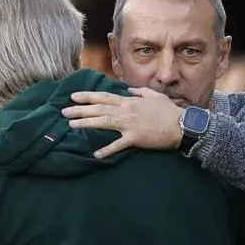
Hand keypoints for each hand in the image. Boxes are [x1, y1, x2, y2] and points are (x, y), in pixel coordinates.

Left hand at [61, 87, 183, 158]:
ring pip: (103, 122)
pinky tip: (96, 154)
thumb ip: (139, 92)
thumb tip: (129, 90)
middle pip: (99, 108)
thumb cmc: (168, 110)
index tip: (73, 96)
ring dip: (86, 123)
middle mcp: (126, 111)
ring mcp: (129, 125)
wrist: (181, 125)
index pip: (104, 97)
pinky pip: (118, 145)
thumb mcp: (154, 95)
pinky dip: (106, 150)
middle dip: (80, 110)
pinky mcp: (135, 138)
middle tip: (64, 112)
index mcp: (129, 101)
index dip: (87, 96)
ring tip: (71, 125)